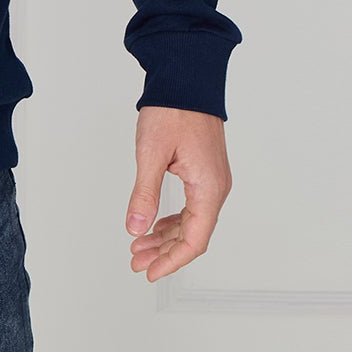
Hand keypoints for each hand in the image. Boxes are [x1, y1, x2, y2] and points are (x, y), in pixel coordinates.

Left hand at [124, 105, 231, 280]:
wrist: (186, 78)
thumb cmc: (173, 110)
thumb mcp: (151, 153)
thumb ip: (144, 194)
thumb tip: (135, 228)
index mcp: (208, 188)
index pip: (194, 240)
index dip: (171, 261)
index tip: (149, 273)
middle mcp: (215, 188)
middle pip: (193, 234)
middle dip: (164, 252)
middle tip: (136, 262)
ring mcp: (212, 179)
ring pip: (191, 221)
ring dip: (165, 236)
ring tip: (139, 246)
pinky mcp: (204, 170)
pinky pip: (191, 205)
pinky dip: (171, 218)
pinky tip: (154, 224)